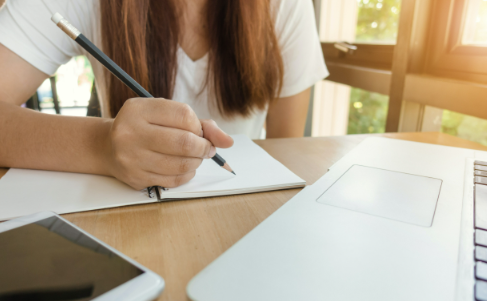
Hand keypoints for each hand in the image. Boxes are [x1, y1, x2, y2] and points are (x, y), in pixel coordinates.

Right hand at [106, 98, 233, 189]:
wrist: (108, 147)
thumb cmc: (144, 127)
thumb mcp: (164, 114)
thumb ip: (199, 123)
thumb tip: (227, 141)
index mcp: (139, 109)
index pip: (184, 115)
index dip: (199, 126)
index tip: (199, 131)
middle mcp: (131, 132)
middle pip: (185, 142)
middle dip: (204, 147)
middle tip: (206, 148)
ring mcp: (131, 157)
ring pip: (182, 164)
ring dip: (197, 161)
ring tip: (194, 157)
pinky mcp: (135, 177)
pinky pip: (173, 180)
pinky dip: (186, 174)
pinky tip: (183, 167)